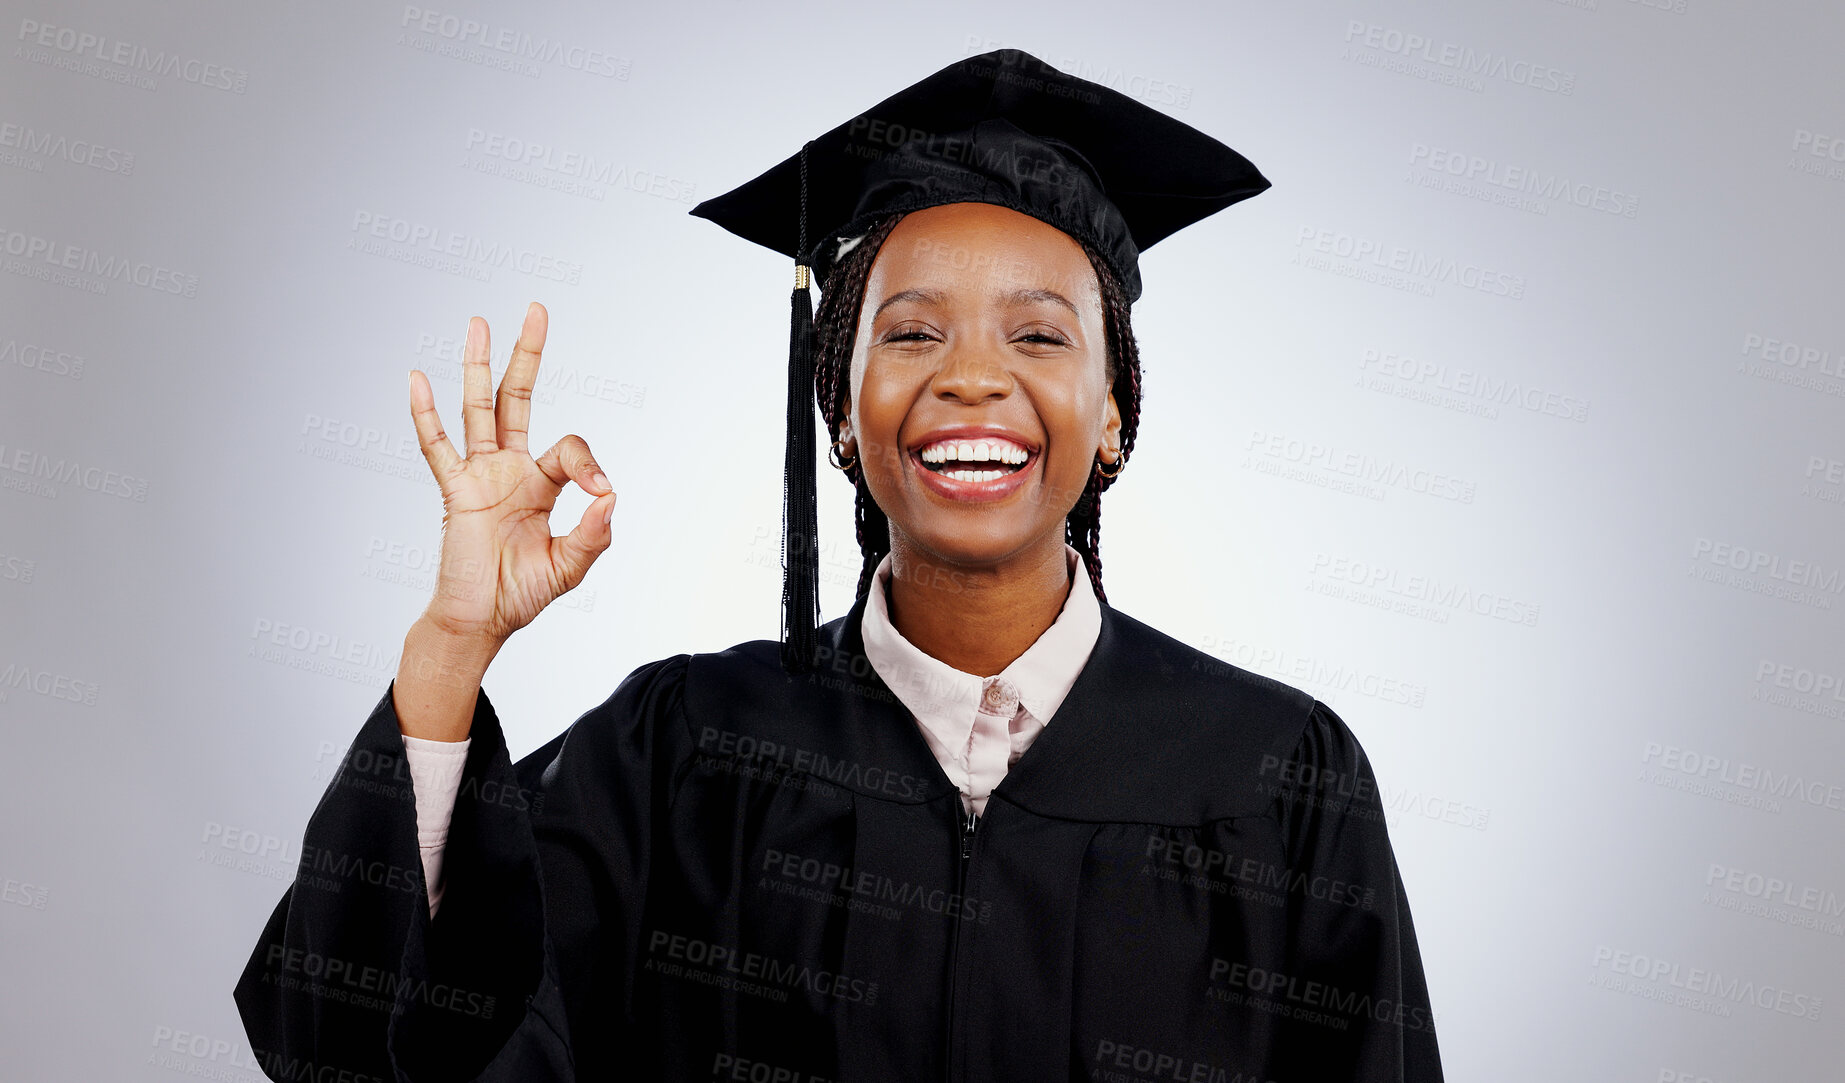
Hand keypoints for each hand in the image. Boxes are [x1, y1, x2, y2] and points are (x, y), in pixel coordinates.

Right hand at [406, 302, 614, 646]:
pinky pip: (436, 448)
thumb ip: (594, 535)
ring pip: (478, 410)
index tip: (600, 492)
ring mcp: (479, 476)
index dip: (588, 464)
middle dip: (527, 355)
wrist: (479, 620)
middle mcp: (511, 470)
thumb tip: (610, 497)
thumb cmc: (521, 593)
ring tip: (479, 322)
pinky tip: (417, 378)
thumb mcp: (569, 567)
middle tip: (536, 310)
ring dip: (478, 366)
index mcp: (543, 483)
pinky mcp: (454, 492)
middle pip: (518, 399)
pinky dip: (425, 414)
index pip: (570, 449)